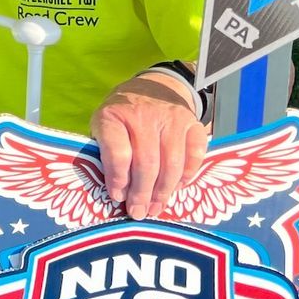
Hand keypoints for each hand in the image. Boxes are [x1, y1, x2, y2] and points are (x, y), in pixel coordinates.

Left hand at [90, 74, 207, 220]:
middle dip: (142, 194)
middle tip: (139, 213)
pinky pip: (195, 154)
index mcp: (113, 116)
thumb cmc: (122, 113)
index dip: (118, 179)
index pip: (118, 152)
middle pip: (147, 163)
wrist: (153, 85)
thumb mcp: (103, 124)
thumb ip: (106, 152)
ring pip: (172, 163)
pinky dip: (188, 175)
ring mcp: (172, 118)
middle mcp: (144, 115)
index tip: (117, 197)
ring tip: (155, 207)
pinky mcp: (193, 122)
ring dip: (164, 191)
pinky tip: (177, 187)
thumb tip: (117, 192)